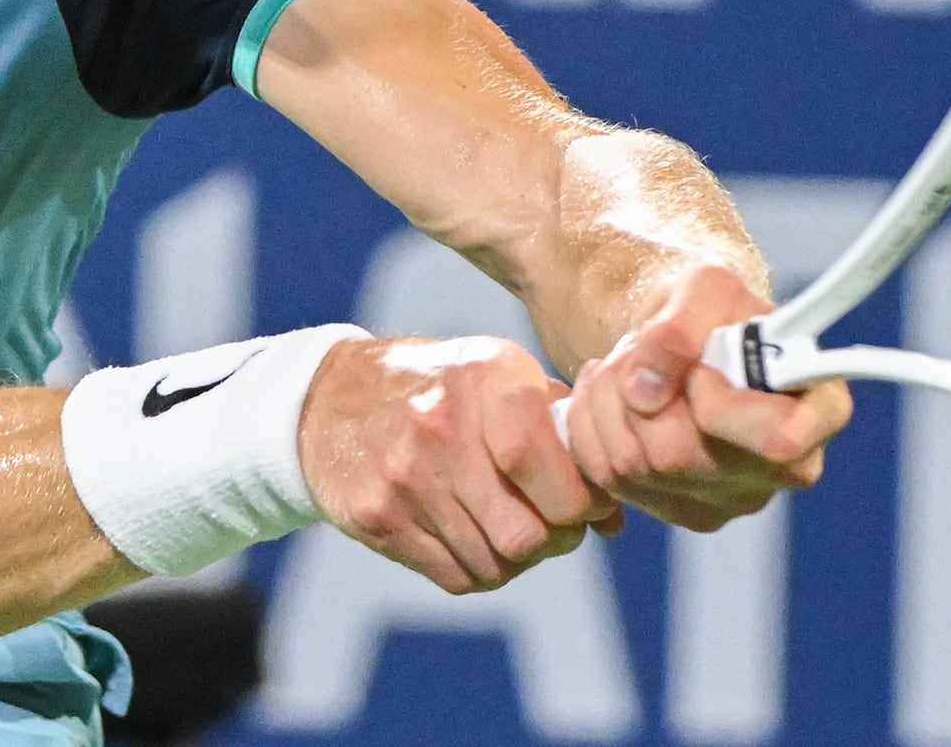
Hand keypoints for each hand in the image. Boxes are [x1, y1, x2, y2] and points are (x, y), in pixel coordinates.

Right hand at [299, 335, 619, 593]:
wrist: (334, 396)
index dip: (580, 501)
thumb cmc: (443, 386)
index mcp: (485, 381)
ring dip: (520, 557)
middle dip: (557, 539)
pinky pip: (456, 576)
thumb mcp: (500, 374)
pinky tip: (477, 536)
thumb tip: (616, 508)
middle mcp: (441, 428)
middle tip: (557, 525)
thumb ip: (561, 427)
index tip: (589, 504)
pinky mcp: (378, 517)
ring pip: (495, 563)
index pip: (542, 464)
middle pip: (525, 532)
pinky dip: (481, 569)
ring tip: (515, 526)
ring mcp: (404, 477)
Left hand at [561, 265, 851, 530]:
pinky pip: (608, 478)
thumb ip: (682, 325)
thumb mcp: (705, 287)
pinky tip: (612, 397)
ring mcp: (732, 498)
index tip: (701, 370)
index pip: (776, 441)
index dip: (719, 405)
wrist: (688, 336)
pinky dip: (591, 427)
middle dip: (639, 391)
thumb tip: (644, 390)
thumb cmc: (715, 309)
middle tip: (640, 350)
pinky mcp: (681, 510)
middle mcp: (786, 469)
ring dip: (608, 402)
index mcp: (818, 411)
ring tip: (626, 365)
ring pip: (634, 467)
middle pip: (681, 458)